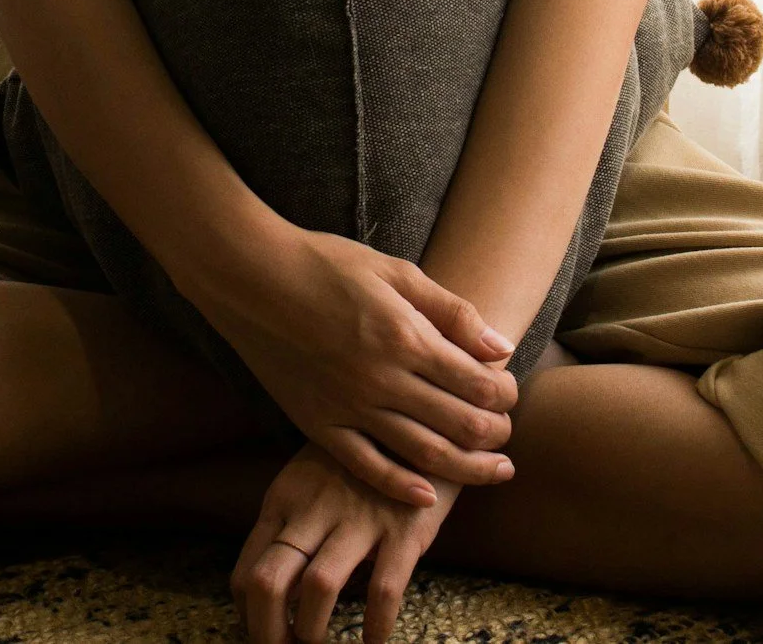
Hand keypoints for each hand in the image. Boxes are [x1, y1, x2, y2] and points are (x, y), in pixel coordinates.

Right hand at [181, 223, 519, 506]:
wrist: (252, 278)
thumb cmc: (325, 264)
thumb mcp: (395, 272)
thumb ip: (450, 311)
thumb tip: (500, 347)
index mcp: (405, 336)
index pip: (476, 381)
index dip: (505, 394)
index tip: (510, 393)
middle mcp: (382, 379)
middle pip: (459, 423)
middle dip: (495, 435)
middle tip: (507, 437)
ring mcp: (349, 406)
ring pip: (423, 453)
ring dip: (467, 468)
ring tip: (494, 472)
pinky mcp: (319, 424)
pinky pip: (367, 466)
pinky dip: (400, 486)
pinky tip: (426, 497)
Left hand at [233, 440, 464, 643]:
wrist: (422, 424)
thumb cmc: (358, 461)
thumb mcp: (309, 481)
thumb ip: (290, 526)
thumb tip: (271, 590)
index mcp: (284, 500)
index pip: (246, 571)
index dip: (248, 616)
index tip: (263, 632)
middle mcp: (314, 509)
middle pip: (268, 582)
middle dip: (267, 632)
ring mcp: (359, 518)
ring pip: (317, 588)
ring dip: (312, 630)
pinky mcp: (404, 528)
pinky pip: (382, 589)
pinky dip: (374, 625)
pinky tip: (373, 638)